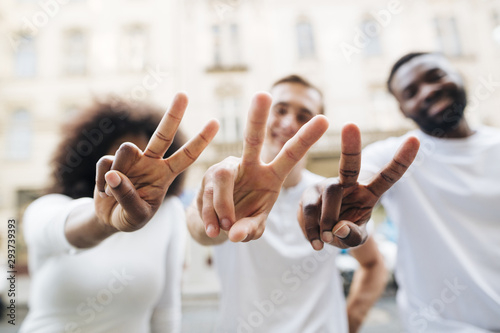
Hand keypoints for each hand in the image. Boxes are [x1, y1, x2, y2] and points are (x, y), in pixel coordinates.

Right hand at [94, 92, 218, 231]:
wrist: (108, 219)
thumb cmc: (130, 217)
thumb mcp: (135, 216)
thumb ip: (127, 198)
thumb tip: (113, 173)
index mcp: (165, 175)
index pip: (187, 156)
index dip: (200, 141)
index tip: (215, 122)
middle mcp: (151, 162)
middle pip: (164, 135)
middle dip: (174, 115)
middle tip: (184, 94)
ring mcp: (131, 160)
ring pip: (126, 149)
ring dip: (119, 170)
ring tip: (115, 192)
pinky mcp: (109, 162)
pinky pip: (105, 165)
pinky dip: (103, 183)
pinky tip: (106, 192)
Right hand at [198, 92, 328, 241]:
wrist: (213, 225)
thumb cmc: (242, 221)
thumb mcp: (254, 227)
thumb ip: (249, 229)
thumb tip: (234, 233)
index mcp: (271, 176)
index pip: (291, 154)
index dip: (306, 138)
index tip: (325, 118)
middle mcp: (250, 166)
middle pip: (252, 139)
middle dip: (257, 118)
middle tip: (263, 94)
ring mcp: (226, 170)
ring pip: (222, 177)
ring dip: (223, 207)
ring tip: (223, 229)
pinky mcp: (206, 178)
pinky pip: (208, 195)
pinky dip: (210, 217)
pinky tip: (213, 230)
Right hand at [298, 123, 419, 248]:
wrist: (323, 236)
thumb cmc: (346, 233)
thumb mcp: (355, 240)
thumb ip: (351, 236)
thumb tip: (337, 228)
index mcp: (369, 193)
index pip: (389, 176)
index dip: (402, 159)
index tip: (415, 140)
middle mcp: (348, 184)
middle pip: (350, 165)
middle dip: (351, 146)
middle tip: (350, 125)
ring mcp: (327, 186)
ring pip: (330, 194)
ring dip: (327, 221)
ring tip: (325, 240)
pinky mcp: (309, 193)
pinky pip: (308, 208)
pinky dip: (311, 229)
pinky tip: (315, 241)